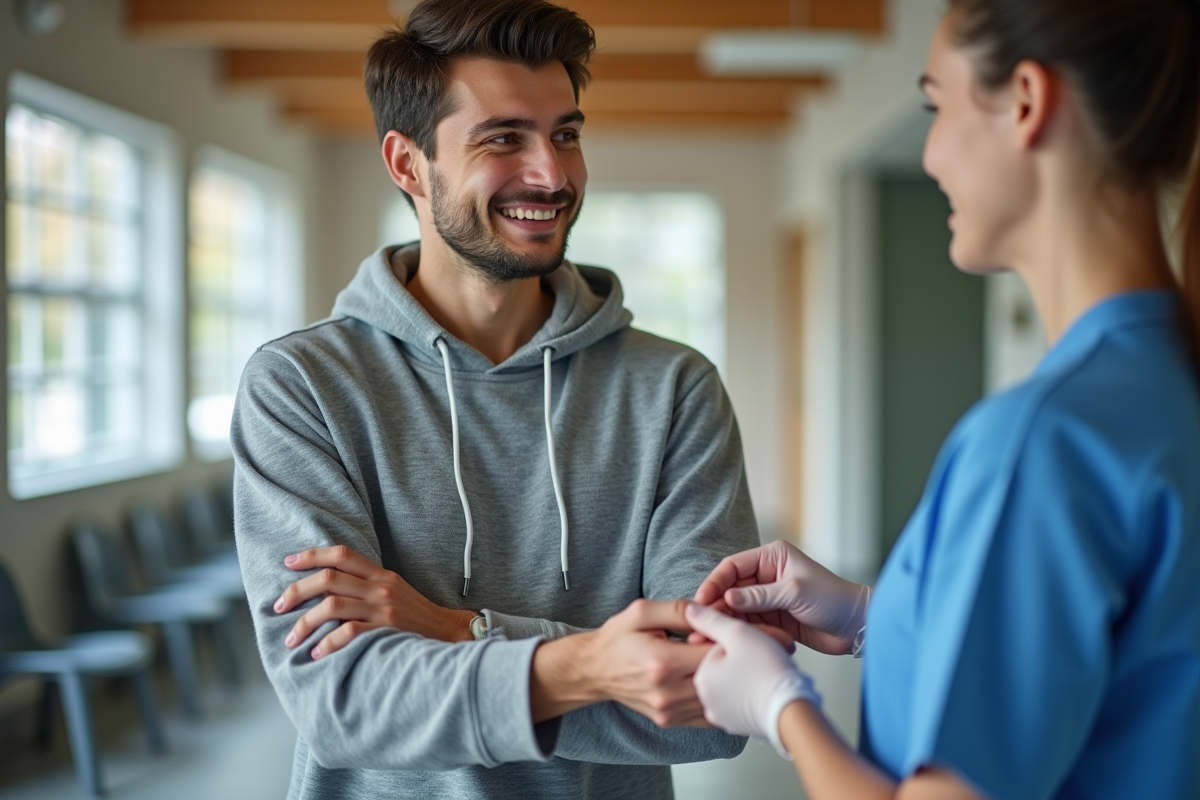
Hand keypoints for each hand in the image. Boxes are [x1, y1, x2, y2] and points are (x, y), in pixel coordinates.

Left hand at [273, 545, 473, 658]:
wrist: (450, 633)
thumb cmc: (416, 616)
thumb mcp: (394, 590)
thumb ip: (366, 584)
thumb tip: (328, 585)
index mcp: (380, 574)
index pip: (341, 554)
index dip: (312, 555)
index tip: (288, 562)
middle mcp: (380, 587)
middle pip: (328, 579)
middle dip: (296, 592)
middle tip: (277, 607)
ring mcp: (384, 608)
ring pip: (332, 605)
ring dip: (305, 622)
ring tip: (292, 638)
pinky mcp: (387, 630)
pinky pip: (350, 633)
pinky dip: (328, 643)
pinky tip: (317, 653)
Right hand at [531, 599, 713, 726]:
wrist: (594, 670)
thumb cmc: (616, 639)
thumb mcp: (642, 612)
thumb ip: (677, 609)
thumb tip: (708, 611)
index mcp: (662, 661)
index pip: (714, 654)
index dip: (727, 641)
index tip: (726, 632)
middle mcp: (666, 692)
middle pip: (720, 680)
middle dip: (730, 662)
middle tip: (731, 648)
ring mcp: (668, 711)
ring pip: (716, 701)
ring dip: (725, 682)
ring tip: (722, 664)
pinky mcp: (669, 721)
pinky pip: (706, 716)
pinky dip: (716, 700)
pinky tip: (712, 684)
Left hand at [686, 603, 820, 756]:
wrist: (794, 711)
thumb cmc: (769, 673)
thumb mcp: (739, 634)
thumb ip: (712, 620)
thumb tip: (692, 611)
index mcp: (701, 676)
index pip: (712, 645)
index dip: (737, 639)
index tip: (755, 642)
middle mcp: (704, 699)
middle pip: (719, 665)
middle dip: (740, 656)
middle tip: (763, 656)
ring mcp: (719, 715)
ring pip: (729, 683)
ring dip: (744, 674)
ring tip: (766, 671)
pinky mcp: (735, 725)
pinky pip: (738, 702)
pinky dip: (749, 694)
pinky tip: (764, 688)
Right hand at [693, 540, 868, 655]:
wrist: (856, 626)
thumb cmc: (832, 600)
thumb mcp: (794, 593)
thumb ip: (759, 596)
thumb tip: (726, 597)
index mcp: (772, 557)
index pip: (733, 566)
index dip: (714, 582)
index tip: (700, 600)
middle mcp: (767, 574)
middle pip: (730, 588)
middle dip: (715, 605)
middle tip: (699, 623)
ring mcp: (768, 597)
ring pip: (736, 608)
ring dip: (724, 621)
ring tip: (707, 636)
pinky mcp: (772, 618)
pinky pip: (748, 623)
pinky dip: (738, 631)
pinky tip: (726, 641)